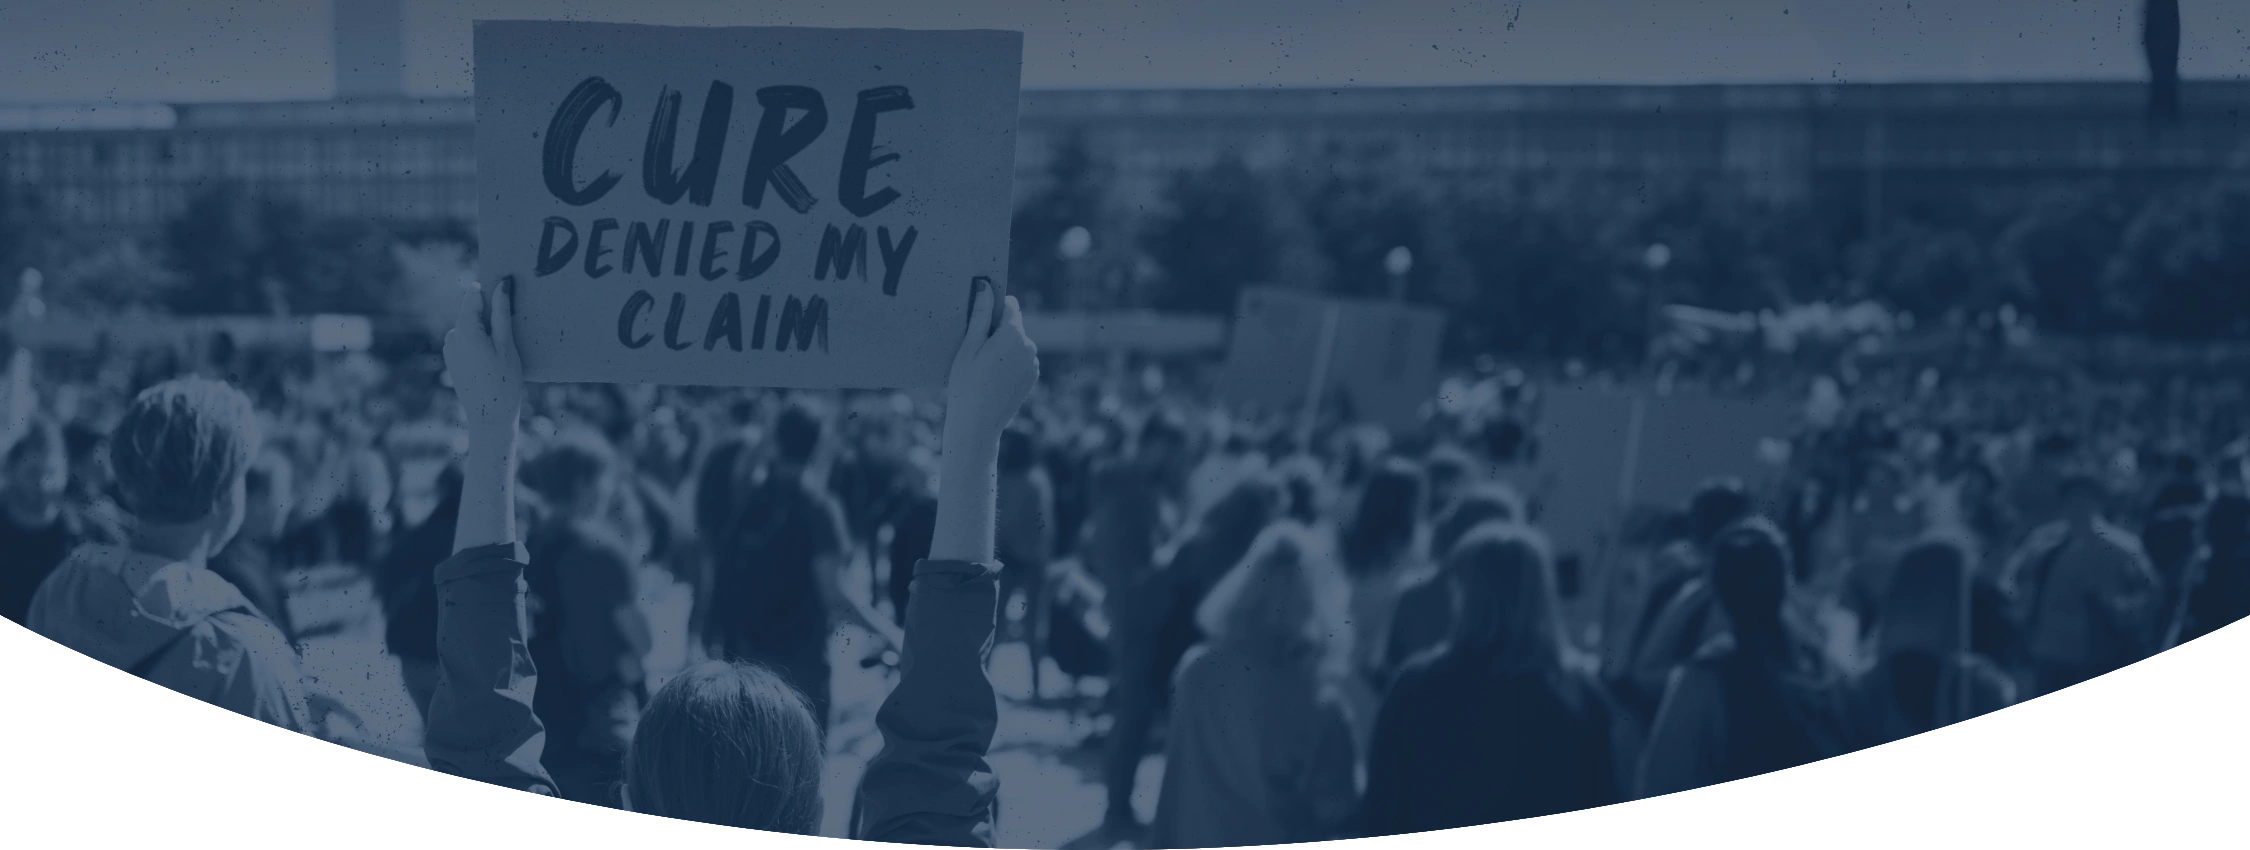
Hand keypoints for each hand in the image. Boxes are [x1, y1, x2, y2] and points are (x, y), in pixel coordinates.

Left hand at [443, 276, 524, 432]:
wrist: (489, 417)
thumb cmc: (504, 381)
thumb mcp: (507, 345)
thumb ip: (502, 313)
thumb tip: (501, 285)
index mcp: (465, 329)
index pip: (474, 296)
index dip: (489, 290)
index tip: (505, 286)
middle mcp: (452, 336)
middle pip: (473, 314)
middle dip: (491, 317)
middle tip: (511, 334)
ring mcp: (449, 349)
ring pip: (471, 329)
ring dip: (486, 333)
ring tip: (503, 353)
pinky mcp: (451, 360)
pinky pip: (467, 343)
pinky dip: (480, 345)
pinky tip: (493, 362)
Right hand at [944, 280, 1038, 443]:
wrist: (977, 424)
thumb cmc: (967, 383)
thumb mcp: (969, 346)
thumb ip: (980, 315)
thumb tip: (984, 287)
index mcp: (1014, 335)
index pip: (1009, 305)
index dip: (994, 307)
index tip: (979, 317)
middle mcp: (1030, 346)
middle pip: (1013, 326)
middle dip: (997, 330)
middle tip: (975, 350)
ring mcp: (1033, 363)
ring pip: (1017, 344)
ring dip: (1003, 347)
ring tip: (983, 367)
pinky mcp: (1032, 377)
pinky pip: (1020, 360)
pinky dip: (1009, 362)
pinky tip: (992, 377)